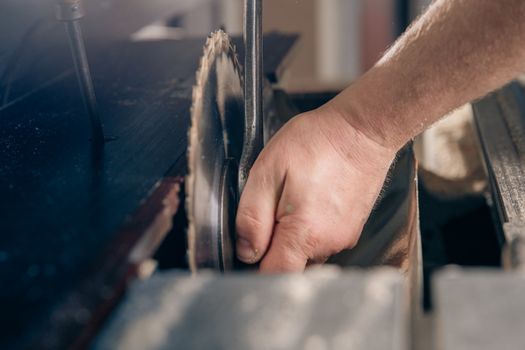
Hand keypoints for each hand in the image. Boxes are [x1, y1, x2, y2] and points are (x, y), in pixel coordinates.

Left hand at [235, 103, 395, 271]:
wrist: (361, 130)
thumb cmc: (316, 143)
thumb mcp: (268, 171)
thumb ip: (252, 217)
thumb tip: (246, 251)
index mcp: (304, 234)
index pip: (274, 275)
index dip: (255, 267)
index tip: (250, 246)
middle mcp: (328, 244)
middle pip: (291, 267)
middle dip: (274, 249)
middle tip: (271, 212)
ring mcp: (344, 238)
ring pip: (307, 255)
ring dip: (292, 239)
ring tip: (292, 202)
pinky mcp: (352, 229)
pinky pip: (323, 242)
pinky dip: (309, 231)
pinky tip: (308, 202)